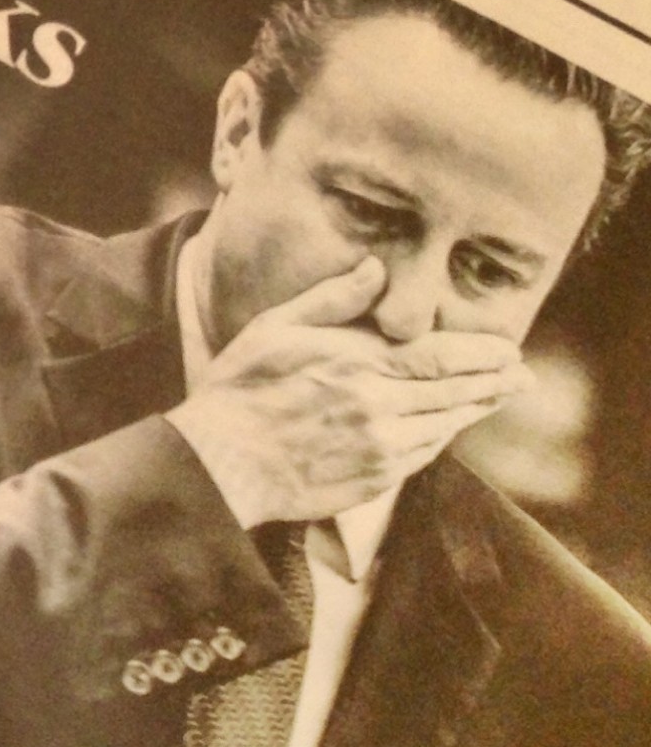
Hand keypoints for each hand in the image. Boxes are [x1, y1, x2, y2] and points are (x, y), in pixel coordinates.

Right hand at [164, 257, 525, 529]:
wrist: (222, 462)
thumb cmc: (242, 388)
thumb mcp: (276, 329)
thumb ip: (332, 299)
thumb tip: (376, 269)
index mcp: (356, 363)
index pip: (440, 354)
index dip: (482, 352)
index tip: (508, 347)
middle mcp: (378, 405)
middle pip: (456, 389)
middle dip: (496, 381)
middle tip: (524, 374)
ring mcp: (382, 446)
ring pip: (448, 423)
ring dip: (480, 408)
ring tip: (503, 395)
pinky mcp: (378, 478)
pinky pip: (427, 453)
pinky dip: (447, 435)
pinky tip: (454, 424)